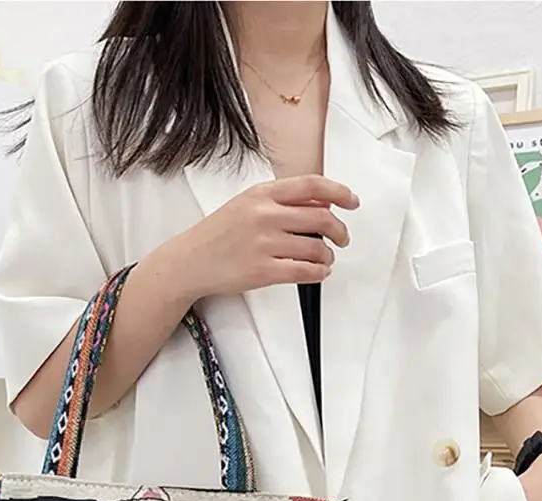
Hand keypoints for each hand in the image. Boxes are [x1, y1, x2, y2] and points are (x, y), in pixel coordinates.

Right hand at [170, 174, 358, 300]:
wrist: (190, 262)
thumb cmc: (217, 235)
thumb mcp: (246, 205)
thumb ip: (280, 202)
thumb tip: (319, 207)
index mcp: (262, 194)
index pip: (312, 186)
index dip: (339, 193)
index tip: (352, 202)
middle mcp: (265, 215)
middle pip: (322, 219)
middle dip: (340, 231)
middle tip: (342, 239)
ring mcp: (264, 244)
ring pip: (316, 248)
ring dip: (328, 256)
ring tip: (325, 259)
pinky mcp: (263, 271)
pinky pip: (305, 272)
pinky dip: (319, 273)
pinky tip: (319, 273)